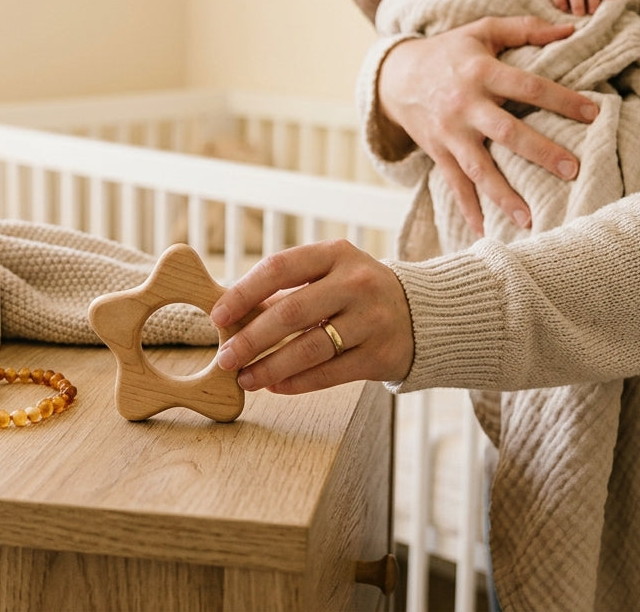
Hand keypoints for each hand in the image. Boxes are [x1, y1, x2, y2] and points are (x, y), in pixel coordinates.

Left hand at [211, 239, 413, 393]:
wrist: (421, 314)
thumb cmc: (355, 293)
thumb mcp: (328, 275)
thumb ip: (284, 292)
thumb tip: (231, 319)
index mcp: (335, 254)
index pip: (279, 268)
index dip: (243, 292)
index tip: (218, 315)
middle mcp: (356, 283)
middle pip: (291, 312)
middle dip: (251, 339)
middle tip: (225, 357)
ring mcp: (371, 319)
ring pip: (309, 348)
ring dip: (269, 367)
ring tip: (245, 378)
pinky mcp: (380, 355)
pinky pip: (329, 373)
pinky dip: (296, 382)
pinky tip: (275, 386)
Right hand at [377, 16, 597, 233]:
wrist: (395, 76)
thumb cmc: (448, 51)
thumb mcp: (481, 30)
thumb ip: (524, 28)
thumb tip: (570, 28)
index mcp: (481, 72)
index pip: (527, 87)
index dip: (561, 99)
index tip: (594, 113)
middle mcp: (464, 105)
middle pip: (506, 132)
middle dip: (540, 152)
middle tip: (572, 169)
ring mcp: (449, 133)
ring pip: (478, 168)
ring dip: (504, 195)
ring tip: (530, 220)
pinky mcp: (437, 152)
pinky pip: (453, 185)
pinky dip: (467, 209)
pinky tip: (484, 232)